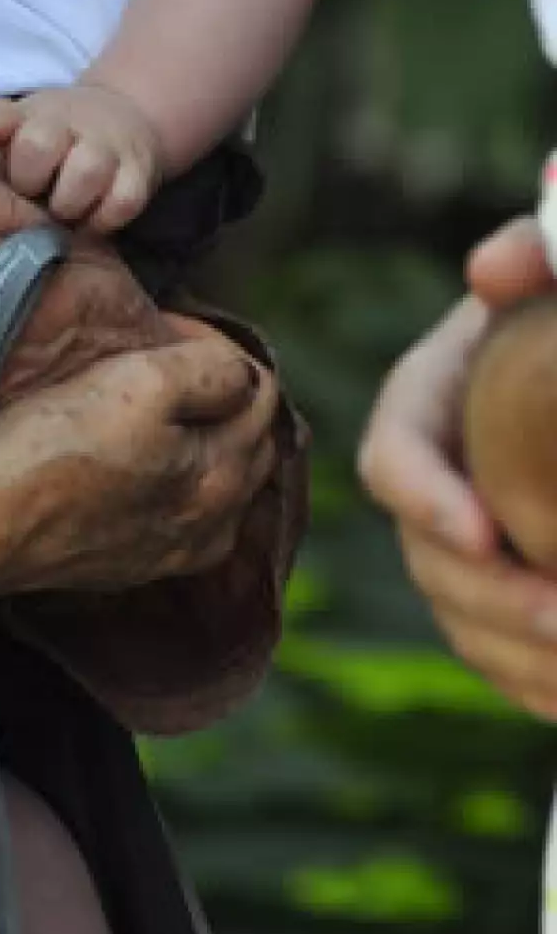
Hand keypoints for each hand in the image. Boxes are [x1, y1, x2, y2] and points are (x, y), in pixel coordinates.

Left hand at [0, 84, 162, 232]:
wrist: (119, 122)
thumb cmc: (46, 150)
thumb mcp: (7, 149)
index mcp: (19, 116)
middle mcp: (61, 120)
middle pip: (36, 145)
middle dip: (29, 182)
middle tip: (31, 198)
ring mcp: (104, 142)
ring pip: (83, 171)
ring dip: (68, 204)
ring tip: (62, 214)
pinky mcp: (139, 169)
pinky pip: (121, 202)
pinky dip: (103, 220)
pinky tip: (92, 221)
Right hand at [0, 321, 279, 599]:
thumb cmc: (57, 445)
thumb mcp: (141, 382)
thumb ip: (210, 371)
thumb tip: (241, 372)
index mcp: (227, 473)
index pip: (258, 387)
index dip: (214, 342)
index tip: (163, 325)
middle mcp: (216, 523)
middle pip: (249, 437)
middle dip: (221, 391)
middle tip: (163, 356)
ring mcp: (175, 551)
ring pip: (220, 481)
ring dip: (205, 438)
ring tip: (156, 404)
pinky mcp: (133, 565)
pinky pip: (181, 515)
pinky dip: (177, 481)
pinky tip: (142, 464)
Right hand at [358, 213, 556, 718]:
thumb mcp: (555, 259)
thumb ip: (532, 248)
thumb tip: (486, 272)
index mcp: (429, 398)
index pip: (394, 457)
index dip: (427, 501)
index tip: (487, 534)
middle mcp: (435, 476)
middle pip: (428, 557)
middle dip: (489, 601)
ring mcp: (466, 537)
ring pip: (461, 618)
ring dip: (517, 655)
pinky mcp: (503, 586)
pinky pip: (500, 652)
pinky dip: (538, 684)